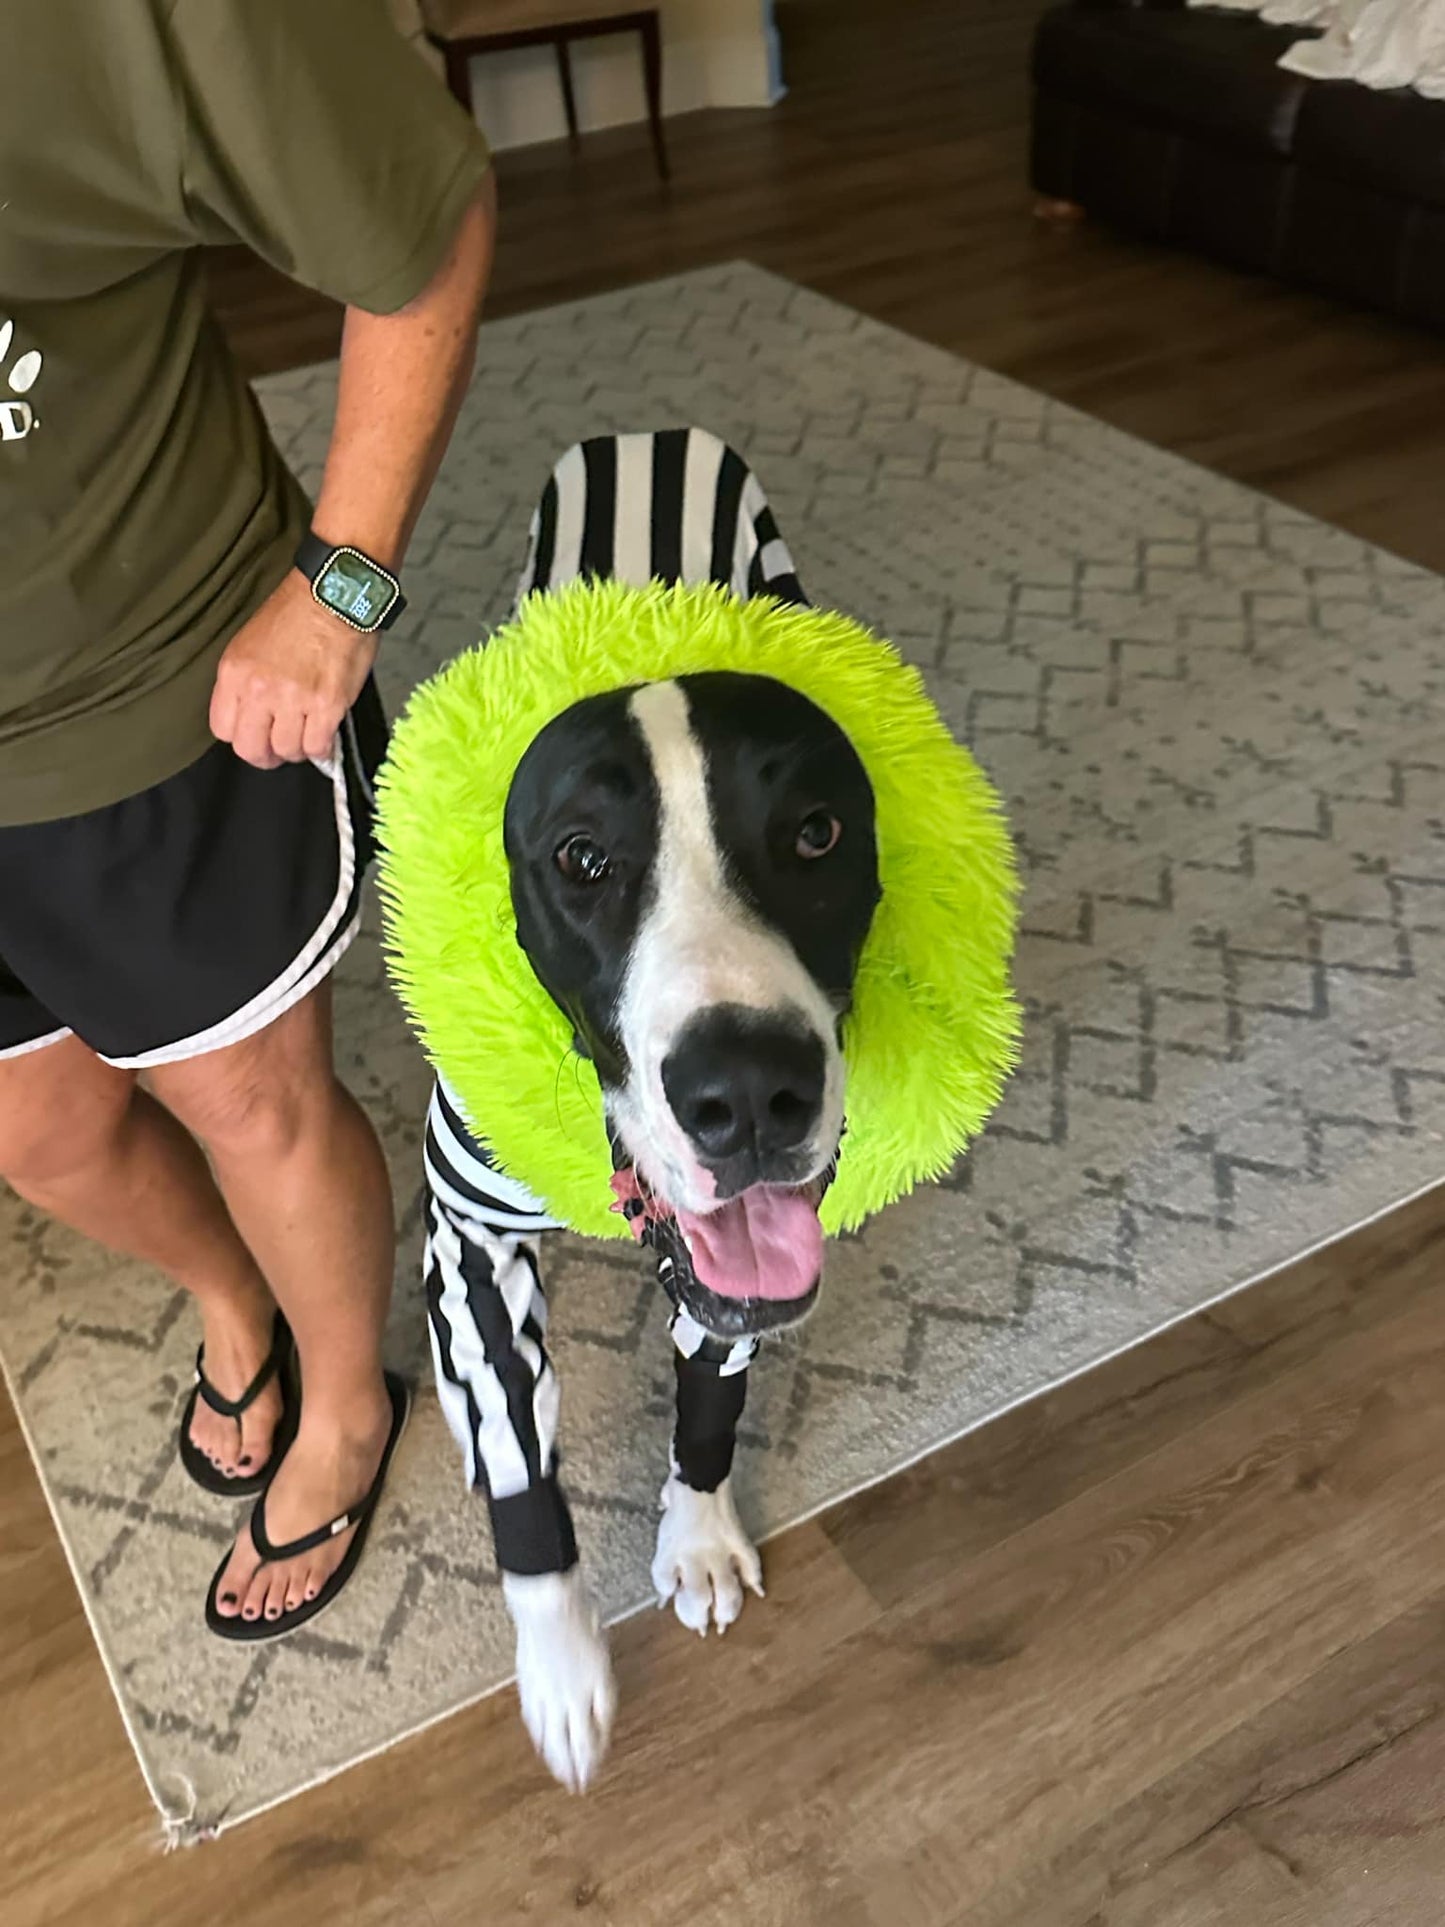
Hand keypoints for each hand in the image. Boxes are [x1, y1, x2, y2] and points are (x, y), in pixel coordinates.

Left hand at [210, 570, 377, 768]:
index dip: (241, 735)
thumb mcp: (250, 642)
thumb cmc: (298, 612)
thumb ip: (247, 680)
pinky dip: (322, 749)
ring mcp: (293, 699)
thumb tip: (257, 715)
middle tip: (279, 750)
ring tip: (307, 736)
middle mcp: (259, 689)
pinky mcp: (327, 705)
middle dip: (265, 755)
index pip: (223, 729)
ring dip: (298, 749)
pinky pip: (318, 746)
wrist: (334, 595)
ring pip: (287, 751)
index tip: (256, 732)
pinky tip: (325, 737)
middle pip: (251, 749)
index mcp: (235, 672)